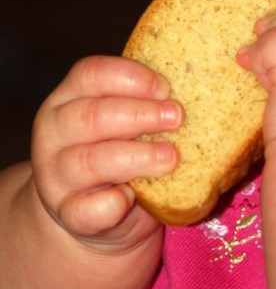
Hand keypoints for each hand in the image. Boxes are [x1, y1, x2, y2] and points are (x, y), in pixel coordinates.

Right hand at [30, 55, 182, 248]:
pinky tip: (132, 199)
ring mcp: (56, 176)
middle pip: (90, 116)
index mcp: (70, 98)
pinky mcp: (68, 214)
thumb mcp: (129, 121)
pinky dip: (112, 204)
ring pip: (89, 161)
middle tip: (177, 118)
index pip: (90, 74)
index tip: (165, 87)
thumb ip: (150, 103)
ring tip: (171, 157)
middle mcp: (56, 133)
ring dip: (136, 157)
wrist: (96, 211)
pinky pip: (87, 210)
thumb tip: (206, 89)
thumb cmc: (122, 149)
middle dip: (139, 115)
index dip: (130, 78)